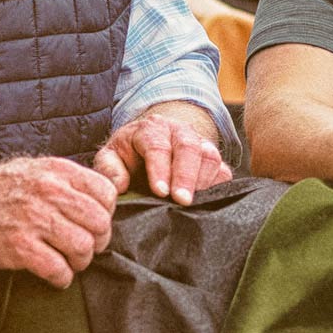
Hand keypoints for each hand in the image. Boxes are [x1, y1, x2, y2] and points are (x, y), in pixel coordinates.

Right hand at [0, 156, 116, 288]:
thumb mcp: (37, 169)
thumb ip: (69, 181)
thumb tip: (104, 199)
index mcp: (57, 171)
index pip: (106, 193)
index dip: (105, 213)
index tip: (92, 224)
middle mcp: (48, 192)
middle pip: (100, 223)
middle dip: (98, 242)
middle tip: (85, 248)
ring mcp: (33, 219)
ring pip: (83, 248)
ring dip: (80, 262)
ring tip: (69, 262)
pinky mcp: (18, 247)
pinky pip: (58, 269)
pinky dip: (62, 278)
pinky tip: (54, 275)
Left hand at [94, 113, 231, 205]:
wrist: (153, 142)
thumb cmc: (130, 153)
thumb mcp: (111, 156)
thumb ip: (109, 168)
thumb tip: (119, 186)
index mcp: (151, 128)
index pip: (157, 145)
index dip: (160, 169)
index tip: (160, 191)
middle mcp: (179, 131)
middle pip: (188, 147)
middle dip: (185, 175)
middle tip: (181, 200)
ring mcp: (200, 143)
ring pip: (209, 156)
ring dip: (202, 181)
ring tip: (192, 204)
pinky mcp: (213, 160)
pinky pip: (223, 171)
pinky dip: (217, 186)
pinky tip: (205, 201)